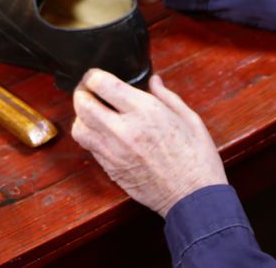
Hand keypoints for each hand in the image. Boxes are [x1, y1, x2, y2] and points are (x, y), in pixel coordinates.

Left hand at [71, 70, 227, 216]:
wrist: (193, 198)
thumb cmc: (197, 159)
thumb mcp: (190, 119)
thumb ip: (167, 96)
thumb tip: (154, 81)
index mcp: (145, 111)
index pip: (102, 84)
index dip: (93, 76)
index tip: (95, 76)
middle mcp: (124, 130)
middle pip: (82, 104)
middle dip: (81, 93)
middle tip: (88, 91)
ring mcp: (114, 152)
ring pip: (79, 128)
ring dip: (81, 117)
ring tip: (93, 113)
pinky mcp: (111, 169)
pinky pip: (89, 148)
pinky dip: (90, 137)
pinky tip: (103, 134)